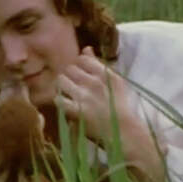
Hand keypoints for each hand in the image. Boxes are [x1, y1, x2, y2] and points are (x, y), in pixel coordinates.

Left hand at [54, 46, 165, 181]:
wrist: (125, 133)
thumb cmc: (120, 108)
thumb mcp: (115, 82)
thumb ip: (98, 64)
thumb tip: (86, 48)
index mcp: (106, 74)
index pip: (82, 59)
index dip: (78, 67)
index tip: (81, 77)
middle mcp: (94, 82)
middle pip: (69, 69)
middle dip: (70, 77)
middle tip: (74, 88)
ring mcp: (84, 96)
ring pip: (61, 80)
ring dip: (62, 87)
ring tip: (68, 95)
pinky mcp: (76, 111)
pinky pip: (57, 98)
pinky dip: (58, 101)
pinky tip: (65, 105)